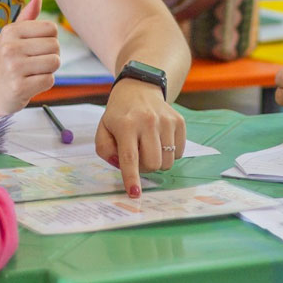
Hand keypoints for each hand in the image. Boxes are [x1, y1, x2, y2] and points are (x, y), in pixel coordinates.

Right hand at [0, 0, 60, 119]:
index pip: (52, 28)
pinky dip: (44, 83)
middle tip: (34, 63)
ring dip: (49, 70)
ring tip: (32, 72)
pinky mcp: (19, 87)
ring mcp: (14, 67)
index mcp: (10, 31)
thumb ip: (27, 17)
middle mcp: (10, 47)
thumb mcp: (11, 36)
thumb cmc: (5, 60)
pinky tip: (30, 83)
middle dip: (51, 55)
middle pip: (55, 46)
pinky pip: (49, 80)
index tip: (36, 48)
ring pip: (55, 62)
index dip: (50, 39)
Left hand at [95, 78, 185, 198]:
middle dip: (145, 168)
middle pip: (152, 163)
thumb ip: (105, 150)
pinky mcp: (179, 122)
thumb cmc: (119, 114)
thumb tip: (122, 166)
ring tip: (148, 148)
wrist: (139, 89)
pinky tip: (160, 141)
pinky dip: (169, 153)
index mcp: (126, 124)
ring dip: (157, 162)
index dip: (132, 178)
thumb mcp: (103, 129)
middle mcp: (148, 121)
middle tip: (138, 157)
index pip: (130, 157)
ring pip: (167, 161)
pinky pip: (179, 153)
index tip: (135, 193)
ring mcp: (166, 121)